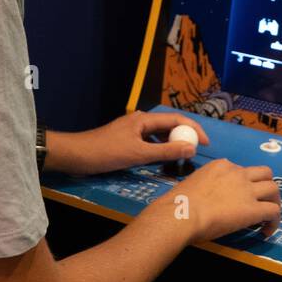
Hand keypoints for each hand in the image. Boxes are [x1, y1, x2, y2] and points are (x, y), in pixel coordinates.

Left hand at [46, 110, 211, 175]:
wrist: (75, 155)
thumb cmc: (105, 153)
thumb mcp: (138, 154)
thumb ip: (165, 151)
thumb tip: (192, 148)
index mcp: (144, 119)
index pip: (176, 120)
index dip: (193, 130)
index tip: (206, 144)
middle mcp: (140, 122)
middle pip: (169, 126)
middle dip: (184, 138)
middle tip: (196, 153)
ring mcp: (132, 131)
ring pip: (159, 136)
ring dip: (171, 145)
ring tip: (182, 159)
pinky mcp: (126, 141)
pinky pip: (149, 143)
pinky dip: (158, 151)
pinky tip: (161, 162)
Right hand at [145, 159, 281, 244]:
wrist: (182, 213)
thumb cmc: (179, 203)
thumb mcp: (193, 184)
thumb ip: (205, 186)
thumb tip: (205, 199)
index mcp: (221, 166)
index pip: (241, 169)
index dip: (244, 183)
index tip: (240, 195)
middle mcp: (237, 173)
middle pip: (264, 173)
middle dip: (266, 186)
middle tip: (262, 200)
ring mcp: (247, 190)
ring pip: (274, 188)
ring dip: (274, 201)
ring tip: (269, 215)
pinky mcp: (253, 209)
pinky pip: (274, 211)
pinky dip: (275, 221)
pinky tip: (266, 230)